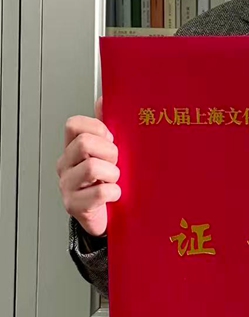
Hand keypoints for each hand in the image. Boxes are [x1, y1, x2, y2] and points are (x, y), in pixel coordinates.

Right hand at [57, 95, 119, 237]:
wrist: (106, 217)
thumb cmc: (107, 181)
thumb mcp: (108, 151)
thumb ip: (105, 126)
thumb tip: (104, 99)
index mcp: (72, 148)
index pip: (74, 124)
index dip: (97, 128)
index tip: (111, 139)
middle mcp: (66, 165)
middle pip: (84, 143)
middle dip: (109, 152)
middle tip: (115, 163)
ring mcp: (67, 185)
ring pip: (92, 167)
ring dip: (113, 174)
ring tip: (114, 180)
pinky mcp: (74, 205)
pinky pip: (100, 193)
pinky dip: (114, 193)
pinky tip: (115, 194)